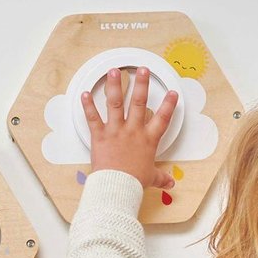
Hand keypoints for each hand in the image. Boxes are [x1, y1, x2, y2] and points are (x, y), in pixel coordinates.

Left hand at [82, 66, 175, 188]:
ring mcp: (116, 131)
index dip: (169, 105)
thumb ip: (160, 177)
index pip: (162, 118)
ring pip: (115, 103)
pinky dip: (87, 106)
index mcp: (148, 140)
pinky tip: (85, 94)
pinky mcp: (100, 136)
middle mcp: (133, 131)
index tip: (172, 93)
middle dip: (141, 84)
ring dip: (114, 85)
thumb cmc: (133, 183)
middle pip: (139, 102)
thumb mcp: (150, 178)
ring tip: (114, 71)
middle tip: (143, 70)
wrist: (117, 188)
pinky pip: (92, 118)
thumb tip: (170, 184)